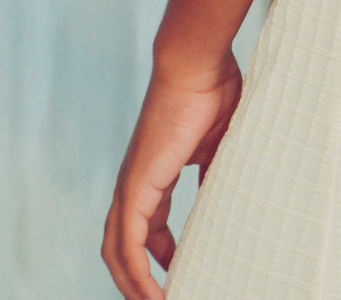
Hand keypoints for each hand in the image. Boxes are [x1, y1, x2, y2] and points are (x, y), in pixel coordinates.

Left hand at [101, 54, 242, 299]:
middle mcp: (136, 182)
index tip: (180, 274)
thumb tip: (222, 196)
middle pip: (123, 246)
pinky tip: (155, 296)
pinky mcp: (136, 186)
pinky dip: (138, 275)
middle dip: (139, 281)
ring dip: (134, 286)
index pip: (147, 227)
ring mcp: (132, 185)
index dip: (160, 256)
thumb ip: (213, 170)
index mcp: (154, 172)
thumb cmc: (212, 90)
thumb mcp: (217, 143)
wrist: (197, 64)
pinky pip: (129, 244)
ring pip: (118, 252)